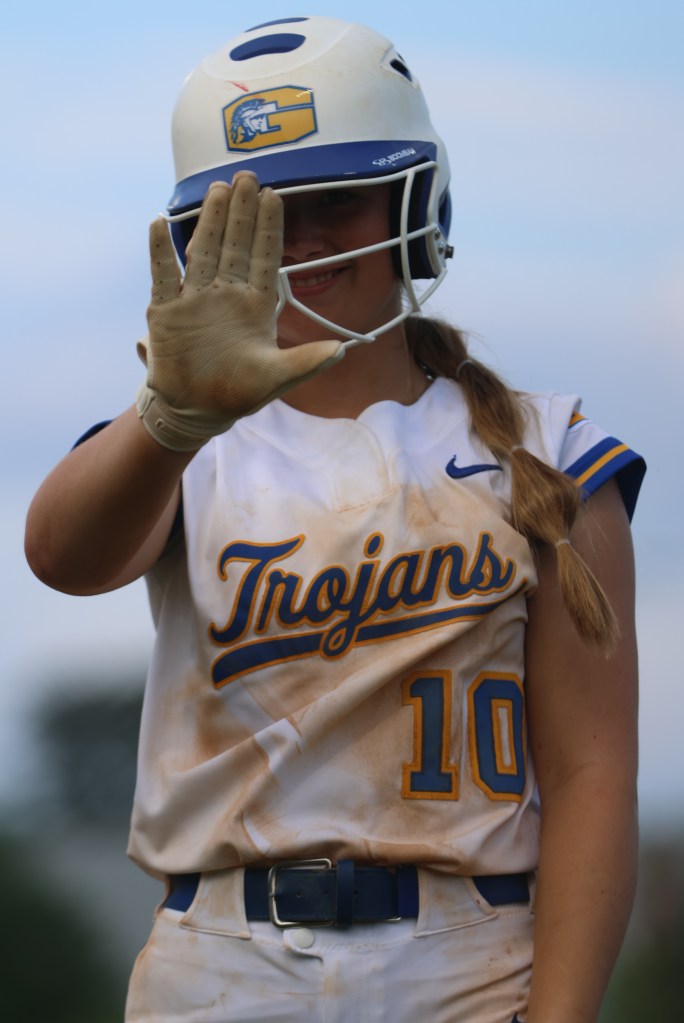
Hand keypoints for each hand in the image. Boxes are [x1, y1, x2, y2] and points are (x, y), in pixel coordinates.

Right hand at [137, 174, 343, 450]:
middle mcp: (225, 295)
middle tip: (247, 176)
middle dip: (241, 212)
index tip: (275, 196)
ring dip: (210, 222)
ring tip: (218, 190)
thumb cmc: (239, 393)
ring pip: (202, 251)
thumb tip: (342, 350)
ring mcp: (194, 300)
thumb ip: (307, 362)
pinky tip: (159, 224)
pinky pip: (163, 276)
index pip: (264, 259)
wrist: (198, 410)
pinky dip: (159, 252)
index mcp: (255, 306)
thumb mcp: (277, 378)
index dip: (268, 228)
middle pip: (234, 246)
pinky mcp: (166, 313)